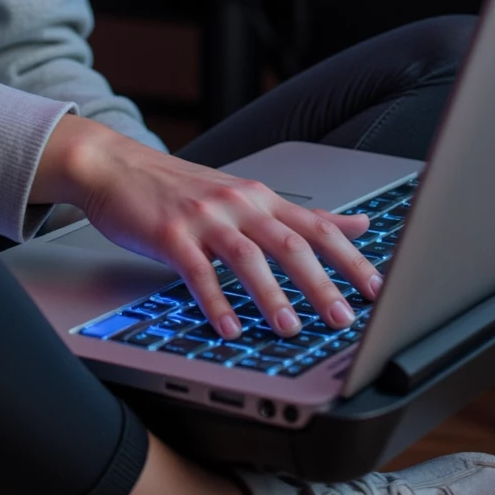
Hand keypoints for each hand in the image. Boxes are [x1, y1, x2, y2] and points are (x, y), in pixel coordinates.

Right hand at [43, 120, 381, 340]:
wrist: (116, 166)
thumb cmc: (180, 188)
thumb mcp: (244, 195)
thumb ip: (299, 214)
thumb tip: (359, 223)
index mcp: (260, 198)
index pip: (316, 226)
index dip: (350, 257)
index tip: (378, 290)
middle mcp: (238, 203)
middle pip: (288, 241)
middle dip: (320, 282)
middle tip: (342, 318)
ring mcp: (204, 218)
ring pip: (247, 256)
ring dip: (271, 294)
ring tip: (289, 328)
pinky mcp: (169, 234)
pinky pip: (196, 271)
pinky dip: (215, 302)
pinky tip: (228, 328)